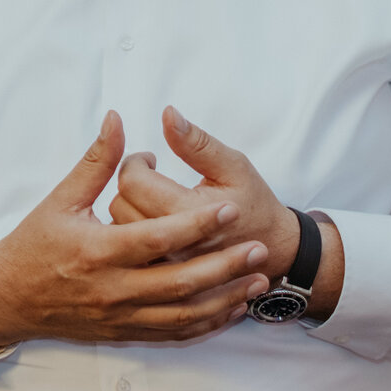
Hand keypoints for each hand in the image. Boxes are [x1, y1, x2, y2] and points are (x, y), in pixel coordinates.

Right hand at [0, 111, 273, 346]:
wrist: (6, 299)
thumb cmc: (33, 244)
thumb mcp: (60, 199)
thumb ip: (96, 162)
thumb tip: (117, 119)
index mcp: (97, 252)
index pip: (157, 238)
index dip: (196, 225)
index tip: (228, 209)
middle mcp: (111, 289)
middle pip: (180, 281)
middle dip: (225, 266)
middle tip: (260, 249)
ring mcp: (120, 316)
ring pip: (183, 314)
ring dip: (225, 298)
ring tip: (257, 279)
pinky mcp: (124, 333)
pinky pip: (173, 334)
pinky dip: (206, 324)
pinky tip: (231, 308)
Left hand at [108, 107, 296, 262]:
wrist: (271, 250)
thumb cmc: (254, 203)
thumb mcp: (233, 166)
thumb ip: (197, 142)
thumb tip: (167, 114)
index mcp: (188, 213)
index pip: (133, 181)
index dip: (136, 161)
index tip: (150, 158)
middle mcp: (172, 243)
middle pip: (119, 205)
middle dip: (129, 183)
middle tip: (149, 174)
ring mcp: (166, 263)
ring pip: (120, 230)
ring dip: (127, 207)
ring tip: (151, 198)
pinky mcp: (163, 276)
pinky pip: (130, 252)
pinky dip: (132, 234)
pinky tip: (149, 223)